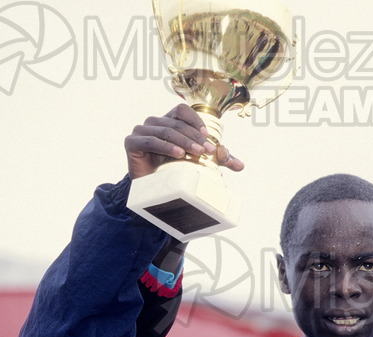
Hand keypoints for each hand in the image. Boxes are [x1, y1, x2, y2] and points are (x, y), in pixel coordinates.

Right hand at [124, 103, 245, 178]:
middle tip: (209, 152)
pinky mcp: (132, 142)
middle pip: (177, 123)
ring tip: (197, 154)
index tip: (208, 137)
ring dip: (184, 142)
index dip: (195, 120)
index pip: (182, 110)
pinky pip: (151, 141)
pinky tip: (178, 154)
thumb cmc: (172, 170)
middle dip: (195, 137)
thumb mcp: (196, 162)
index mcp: (169, 120)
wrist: (149, 189)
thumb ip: (217, 160)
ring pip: (166, 131)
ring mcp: (141, 130)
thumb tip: (241, 165)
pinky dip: (166, 146)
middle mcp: (154, 122)